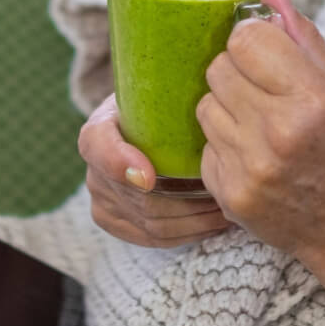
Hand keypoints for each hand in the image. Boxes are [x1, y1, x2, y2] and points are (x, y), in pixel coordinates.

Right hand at [78, 94, 231, 247]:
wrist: (143, 128)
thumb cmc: (160, 107)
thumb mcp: (161, 92)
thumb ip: (173, 90)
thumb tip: (212, 86)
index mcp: (98, 132)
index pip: (100, 148)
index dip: (119, 164)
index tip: (149, 177)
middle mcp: (93, 171)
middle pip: (140, 198)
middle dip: (188, 199)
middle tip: (228, 190)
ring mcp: (102, 202)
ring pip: (152, 223)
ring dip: (197, 218)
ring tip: (231, 204)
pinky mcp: (115, 224)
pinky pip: (153, 238)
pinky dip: (189, 233)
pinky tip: (216, 221)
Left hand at [197, 0, 324, 268]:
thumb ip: (302, 36)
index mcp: (312, 97)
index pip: (245, 39)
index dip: (252, 41)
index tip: (266, 54)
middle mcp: (278, 131)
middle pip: (218, 69)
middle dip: (237, 73)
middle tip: (265, 92)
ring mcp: (250, 167)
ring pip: (205, 106)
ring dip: (227, 109)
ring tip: (261, 126)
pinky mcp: (231, 195)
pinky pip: (205, 147)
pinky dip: (223, 147)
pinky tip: (255, 158)